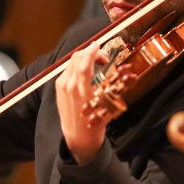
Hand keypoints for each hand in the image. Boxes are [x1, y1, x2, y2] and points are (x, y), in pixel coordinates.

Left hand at [56, 43, 110, 163]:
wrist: (79, 136)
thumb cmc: (95, 122)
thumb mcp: (108, 104)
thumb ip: (112, 86)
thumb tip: (124, 74)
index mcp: (80, 88)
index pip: (85, 61)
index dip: (93, 50)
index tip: (99, 46)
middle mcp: (68, 84)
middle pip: (77, 58)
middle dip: (90, 52)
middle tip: (102, 56)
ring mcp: (62, 86)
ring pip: (71, 62)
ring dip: (83, 57)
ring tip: (95, 61)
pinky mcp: (59, 88)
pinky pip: (67, 70)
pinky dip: (77, 65)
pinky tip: (86, 70)